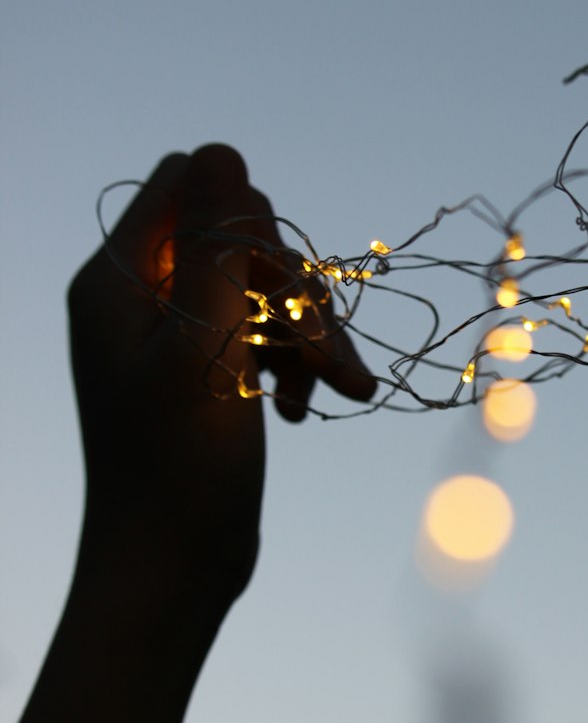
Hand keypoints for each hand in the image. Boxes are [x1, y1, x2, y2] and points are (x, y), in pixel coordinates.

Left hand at [68, 144, 374, 615]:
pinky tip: (305, 408)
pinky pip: (264, 329)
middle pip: (239, 235)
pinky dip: (296, 359)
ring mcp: (173, 332)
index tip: (274, 287)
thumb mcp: (202, 347)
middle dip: (292, 290)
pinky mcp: (205, 369)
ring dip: (306, 331)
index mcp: (118, 278)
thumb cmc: (177, 470)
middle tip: (322, 356)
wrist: (169, 573)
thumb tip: (222, 149)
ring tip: (335, 390)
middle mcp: (139, 294)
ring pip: (262, 284)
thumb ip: (214, 246)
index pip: (191, 183)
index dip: (248, 221)